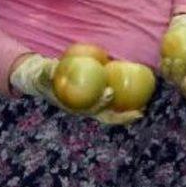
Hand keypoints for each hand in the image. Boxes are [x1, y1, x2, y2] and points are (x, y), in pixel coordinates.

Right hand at [9, 54, 143, 125]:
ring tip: (143, 110)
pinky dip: (124, 103)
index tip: (110, 93)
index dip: (101, 104)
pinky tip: (138, 95)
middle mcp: (84, 109)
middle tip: (138, 111)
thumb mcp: (42, 74)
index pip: (90, 109)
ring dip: (126, 115)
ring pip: (111, 114)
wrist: (42, 80)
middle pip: (105, 117)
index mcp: (74, 106)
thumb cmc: (44, 76)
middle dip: (121, 116)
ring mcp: (91, 107)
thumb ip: (47, 71)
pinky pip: (111, 104)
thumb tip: (53, 69)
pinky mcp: (95, 101)